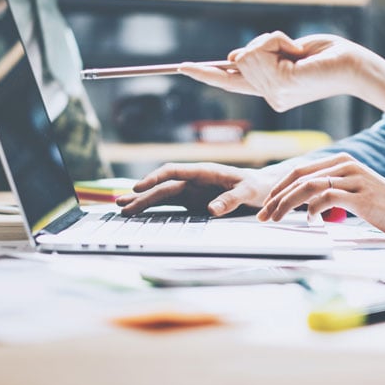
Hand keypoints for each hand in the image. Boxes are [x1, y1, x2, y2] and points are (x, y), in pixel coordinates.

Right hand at [116, 162, 281, 216]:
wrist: (262, 188)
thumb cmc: (256, 186)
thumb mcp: (248, 192)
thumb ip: (231, 199)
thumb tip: (211, 210)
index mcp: (204, 171)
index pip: (174, 171)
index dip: (155, 178)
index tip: (139, 187)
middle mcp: (194, 180)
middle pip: (163, 186)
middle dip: (142, 194)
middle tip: (122, 204)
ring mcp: (192, 191)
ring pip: (163, 195)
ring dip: (144, 201)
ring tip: (122, 208)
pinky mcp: (193, 202)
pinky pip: (171, 205)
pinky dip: (155, 209)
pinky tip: (140, 213)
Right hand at [180, 30, 369, 110]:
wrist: (354, 66)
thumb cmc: (326, 56)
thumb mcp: (288, 51)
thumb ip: (261, 56)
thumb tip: (232, 57)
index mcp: (271, 90)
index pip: (231, 82)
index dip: (206, 73)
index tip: (183, 67)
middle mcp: (269, 97)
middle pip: (239, 59)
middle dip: (263, 43)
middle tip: (293, 48)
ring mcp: (273, 95)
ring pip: (246, 54)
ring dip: (271, 41)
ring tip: (297, 51)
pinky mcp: (280, 85)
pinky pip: (259, 51)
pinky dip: (276, 40)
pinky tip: (296, 51)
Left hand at [258, 153, 384, 240]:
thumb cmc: (380, 206)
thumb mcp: (351, 193)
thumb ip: (329, 192)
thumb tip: (304, 203)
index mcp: (341, 161)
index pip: (300, 170)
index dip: (279, 186)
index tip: (267, 204)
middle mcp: (345, 165)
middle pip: (299, 176)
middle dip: (276, 196)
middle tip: (263, 214)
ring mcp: (353, 178)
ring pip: (308, 187)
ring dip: (286, 204)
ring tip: (276, 218)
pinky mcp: (360, 195)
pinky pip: (327, 198)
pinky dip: (313, 210)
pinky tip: (311, 221)